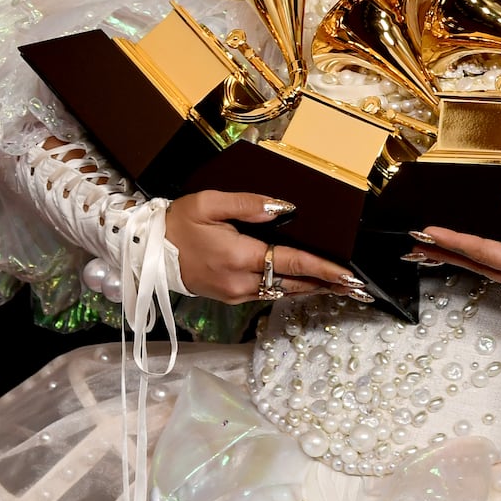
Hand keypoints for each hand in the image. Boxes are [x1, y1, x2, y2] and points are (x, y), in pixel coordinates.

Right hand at [164, 190, 365, 304]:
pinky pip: (267, 294)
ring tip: (337, 285)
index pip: (292, 263)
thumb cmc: (177, 223)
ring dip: (310, 288)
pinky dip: (289, 288)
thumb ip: (249, 204)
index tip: (348, 275)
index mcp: (239, 257)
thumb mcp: (209, 203)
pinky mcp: (229, 297)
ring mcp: (234, 293)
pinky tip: (303, 283)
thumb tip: (284, 209)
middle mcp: (240, 281)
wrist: (145, 252)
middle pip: (293, 284)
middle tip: (355, 285)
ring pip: (282, 292)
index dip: (323, 269)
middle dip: (326, 284)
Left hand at [409, 192, 500, 302]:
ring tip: (434, 247)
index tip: (428, 232)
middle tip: (414, 242)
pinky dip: (483, 263)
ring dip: (463, 258)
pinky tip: (473, 256)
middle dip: (447, 253)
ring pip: (490, 272)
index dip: (455, 241)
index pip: (486, 252)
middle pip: (480, 266)